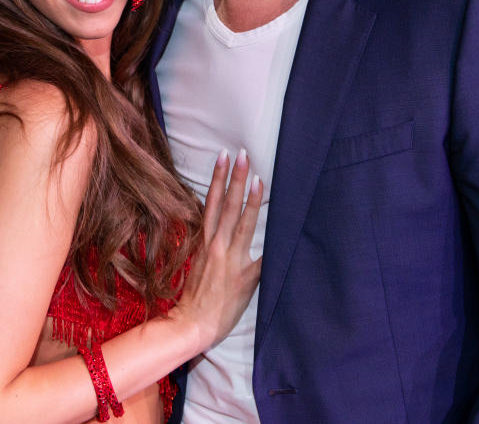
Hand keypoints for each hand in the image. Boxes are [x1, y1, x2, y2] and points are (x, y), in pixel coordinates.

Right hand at [173, 149, 263, 351]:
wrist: (192, 324)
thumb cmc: (195, 297)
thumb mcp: (198, 263)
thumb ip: (211, 244)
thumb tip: (222, 229)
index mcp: (204, 241)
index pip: (211, 203)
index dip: (217, 179)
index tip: (223, 157)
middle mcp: (216, 245)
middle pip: (225, 205)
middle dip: (234, 178)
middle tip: (241, 154)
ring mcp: (231, 259)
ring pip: (241, 222)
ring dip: (250, 198)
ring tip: (257, 176)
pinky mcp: (245, 276)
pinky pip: (264, 257)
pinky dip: (274, 243)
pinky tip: (285, 225)